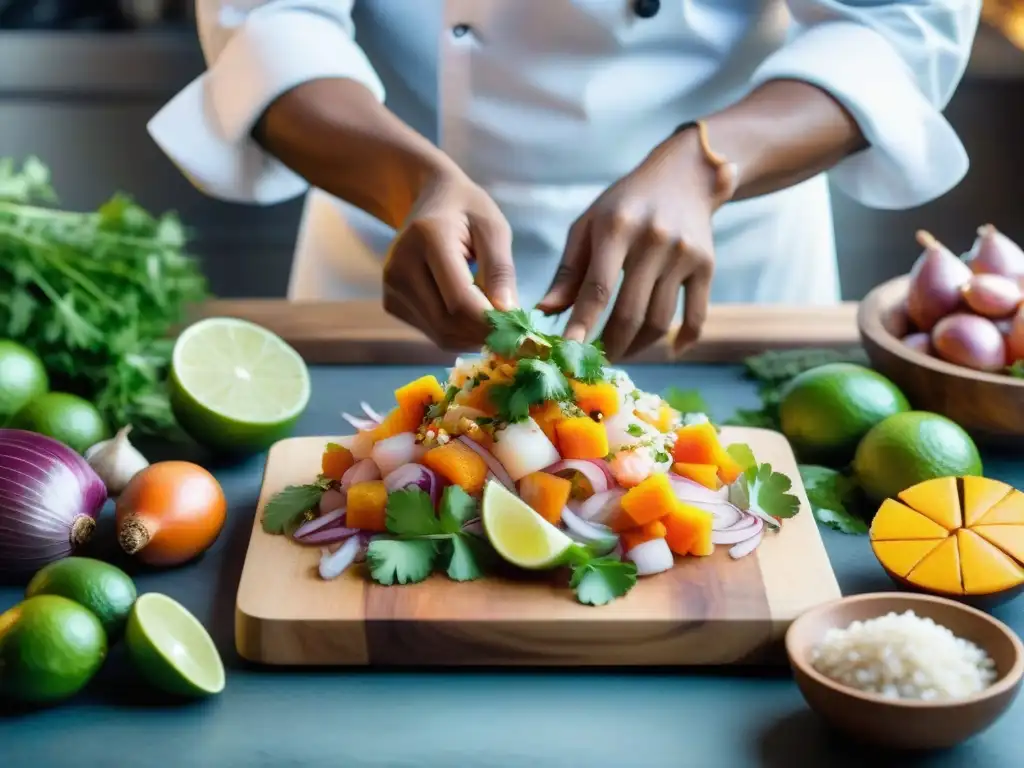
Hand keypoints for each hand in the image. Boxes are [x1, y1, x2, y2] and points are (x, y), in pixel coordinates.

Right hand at [383, 168, 516, 350]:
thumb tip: (507, 313)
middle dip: (484, 334)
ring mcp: (392, 287)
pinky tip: (470, 314)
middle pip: (447, 323)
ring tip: (493, 319)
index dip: (490, 323)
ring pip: (439, 334)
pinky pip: (431, 332)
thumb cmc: (467, 209)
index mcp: (428, 238)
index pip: (460, 299)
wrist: (429, 199)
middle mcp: (401, 266)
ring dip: (472, 337)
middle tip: (511, 330)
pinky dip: (457, 333)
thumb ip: (500, 269)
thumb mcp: (493, 228)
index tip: (518, 330)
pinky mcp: (391, 302)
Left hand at [537, 129, 736, 360]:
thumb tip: (546, 311)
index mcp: (617, 228)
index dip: (582, 324)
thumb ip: (568, 270)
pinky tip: (669, 351)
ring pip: (659, 320)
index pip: (597, 288)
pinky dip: (682, 339)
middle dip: (609, 346)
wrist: (684, 176)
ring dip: (637, 347)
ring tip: (620, 352)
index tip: (567, 353)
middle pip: (630, 312)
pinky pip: (696, 315)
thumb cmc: (624, 204)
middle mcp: (653, 240)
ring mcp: (683, 254)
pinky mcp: (706, 265)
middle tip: (593, 361)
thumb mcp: (589, 225)